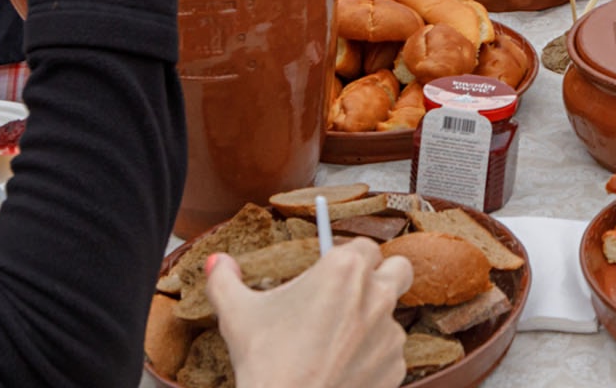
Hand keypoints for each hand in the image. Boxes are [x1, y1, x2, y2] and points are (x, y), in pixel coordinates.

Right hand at [209, 239, 411, 387]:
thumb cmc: (264, 362)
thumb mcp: (237, 314)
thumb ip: (225, 280)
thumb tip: (217, 262)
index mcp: (345, 269)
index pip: (364, 246)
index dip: (347, 259)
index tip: (329, 275)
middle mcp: (376, 294)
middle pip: (398, 268)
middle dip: (382, 275)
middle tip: (353, 295)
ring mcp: (391, 331)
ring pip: (391, 315)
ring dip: (371, 323)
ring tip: (333, 345)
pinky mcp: (397, 365)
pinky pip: (389, 353)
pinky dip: (372, 358)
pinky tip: (342, 370)